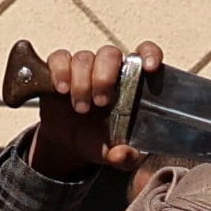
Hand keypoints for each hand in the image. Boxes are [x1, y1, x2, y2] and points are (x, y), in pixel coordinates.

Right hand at [25, 43, 160, 181]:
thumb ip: (126, 157)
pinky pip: (59, 58)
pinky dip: (60, 71)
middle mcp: (109, 70)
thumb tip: (123, 154)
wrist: (69, 144)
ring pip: (84, 58)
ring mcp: (85, 68)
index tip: (150, 67)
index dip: (150, 53)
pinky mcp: (60, 70)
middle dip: (104, 76)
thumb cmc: (101, 141)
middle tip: (101, 103)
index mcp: (132, 83)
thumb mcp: (116, 155)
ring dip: (81, 82)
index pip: (146, 53)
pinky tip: (62, 90)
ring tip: (80, 108)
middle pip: (110, 54)